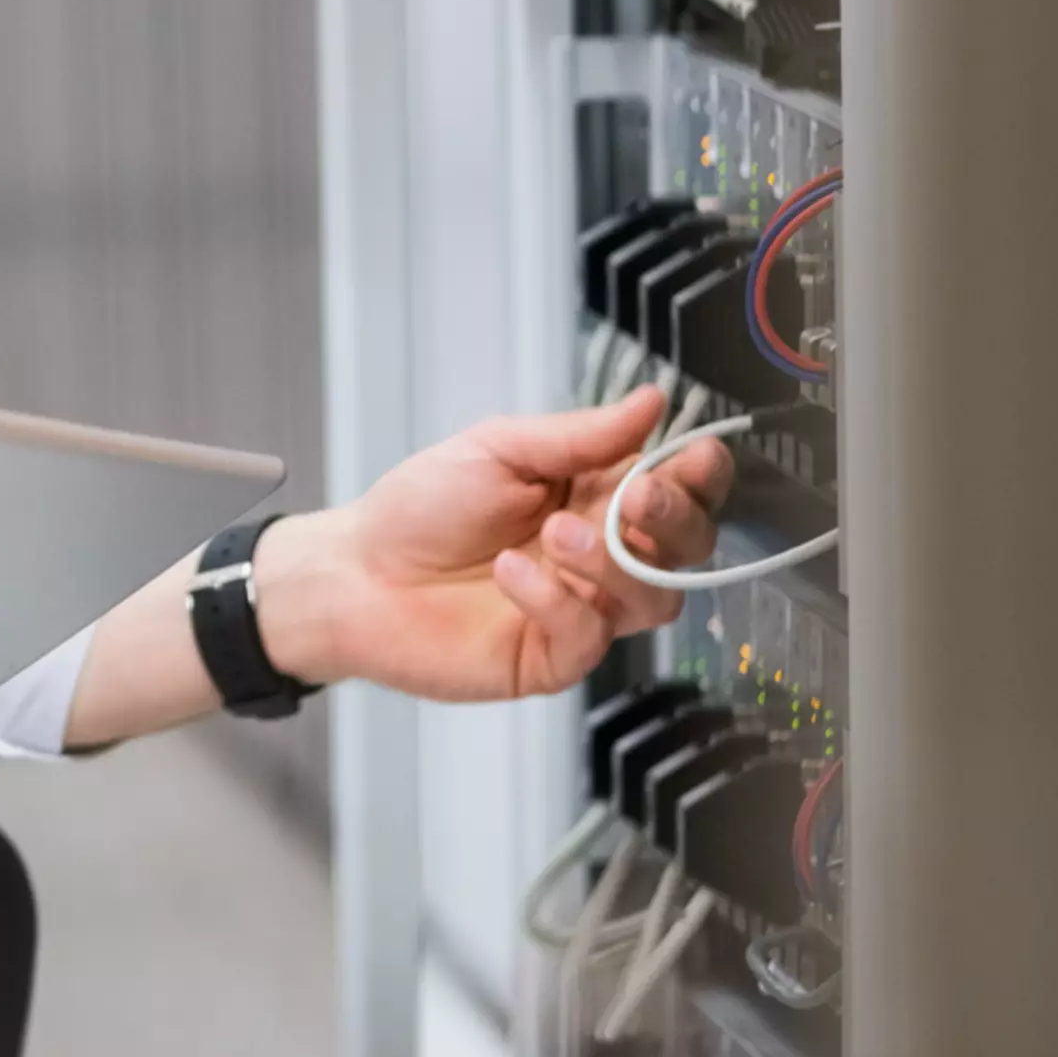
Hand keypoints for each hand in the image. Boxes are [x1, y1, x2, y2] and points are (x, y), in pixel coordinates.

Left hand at [254, 387, 730, 702]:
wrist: (357, 572)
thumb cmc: (420, 507)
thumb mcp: (498, 448)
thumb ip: (580, 434)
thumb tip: (652, 401)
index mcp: (596, 492)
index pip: (681, 487)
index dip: (700, 476)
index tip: (692, 459)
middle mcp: (601, 552)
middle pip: (688, 546)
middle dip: (675, 519)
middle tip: (636, 500)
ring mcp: (583, 607)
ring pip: (655, 598)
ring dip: (616, 562)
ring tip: (556, 535)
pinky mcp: (553, 655)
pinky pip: (590, 636)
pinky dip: (557, 600)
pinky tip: (512, 574)